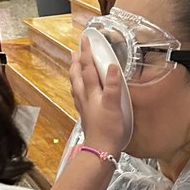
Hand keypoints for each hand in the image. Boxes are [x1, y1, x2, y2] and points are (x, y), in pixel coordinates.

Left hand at [69, 37, 127, 158]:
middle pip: (78, 75)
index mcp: (92, 92)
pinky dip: (78, 88)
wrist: (101, 151)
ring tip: (75, 66)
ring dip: (75, 73)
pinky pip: (79, 96)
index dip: (87, 53)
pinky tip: (80, 90)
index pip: (88, 68)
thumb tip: (111, 66)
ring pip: (76, 85)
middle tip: (76, 50)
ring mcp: (85, 107)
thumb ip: (112, 85)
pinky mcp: (87, 116)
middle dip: (77, 62)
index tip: (85, 39)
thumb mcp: (114, 105)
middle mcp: (85, 97)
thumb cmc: (108, 130)